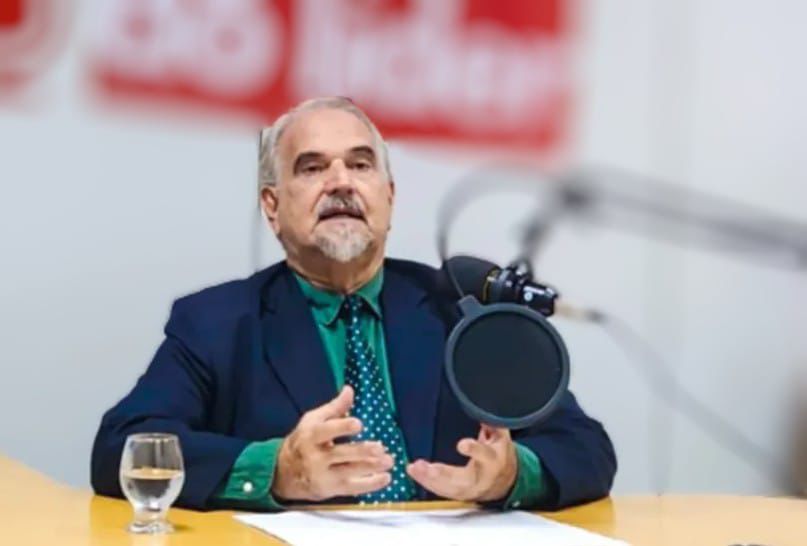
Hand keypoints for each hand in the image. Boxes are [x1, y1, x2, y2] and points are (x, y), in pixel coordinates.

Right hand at [272, 386, 393, 500]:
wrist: (284, 473)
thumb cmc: (303, 441)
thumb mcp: (313, 420)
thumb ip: (335, 407)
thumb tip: (350, 390)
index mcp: (311, 435)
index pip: (327, 431)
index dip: (342, 427)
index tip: (358, 424)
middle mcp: (316, 457)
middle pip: (341, 454)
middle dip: (362, 451)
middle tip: (380, 447)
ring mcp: (323, 475)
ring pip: (350, 472)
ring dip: (372, 467)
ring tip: (389, 461)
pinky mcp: (331, 489)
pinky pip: (353, 488)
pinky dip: (371, 484)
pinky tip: (386, 478)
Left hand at [406, 424, 516, 501]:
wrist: (504, 482)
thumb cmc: (499, 455)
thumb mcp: (502, 437)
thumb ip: (492, 423)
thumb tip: (481, 404)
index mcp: (493, 460)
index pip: (485, 455)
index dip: (474, 449)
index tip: (462, 444)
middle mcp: (481, 477)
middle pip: (462, 478)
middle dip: (444, 474)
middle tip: (428, 468)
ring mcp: (469, 488)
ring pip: (448, 487)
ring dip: (428, 479)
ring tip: (414, 468)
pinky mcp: (458, 494)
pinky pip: (440, 491)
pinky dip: (426, 482)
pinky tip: (414, 472)